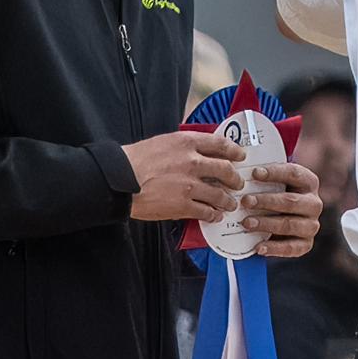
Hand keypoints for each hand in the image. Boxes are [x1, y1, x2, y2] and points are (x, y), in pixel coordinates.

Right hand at [124, 130, 244, 220]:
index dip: (234, 151)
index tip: (240, 156)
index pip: (220, 144)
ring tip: (229, 203)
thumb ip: (182, 146)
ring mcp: (189, 185)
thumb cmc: (134, 160)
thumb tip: (198, 150)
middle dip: (235, 178)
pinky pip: (207, 211)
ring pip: (220, 194)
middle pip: (226, 170)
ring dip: (228, 200)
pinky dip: (214, 214)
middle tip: (238, 183)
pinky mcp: (183, 205)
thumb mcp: (160, 143)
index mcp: (185, 143)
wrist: (117, 179)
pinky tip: (214, 215)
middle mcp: (191, 162)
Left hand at [238, 160, 324, 258]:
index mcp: (308, 182)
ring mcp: (311, 224)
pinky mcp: (306, 243)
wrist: (281, 216)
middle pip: (292, 201)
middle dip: (267, 201)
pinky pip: (293, 247)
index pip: (294, 174)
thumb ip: (259, 177)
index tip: (254, 173)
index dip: (275, 173)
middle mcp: (313, 204)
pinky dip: (275, 248)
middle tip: (245, 201)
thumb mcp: (271, 182)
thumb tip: (236, 171)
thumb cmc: (271, 194)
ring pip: (291, 224)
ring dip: (267, 223)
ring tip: (246, 223)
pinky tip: (258, 247)